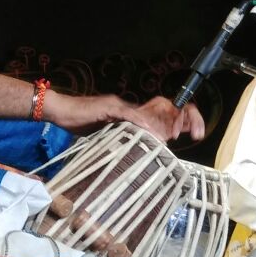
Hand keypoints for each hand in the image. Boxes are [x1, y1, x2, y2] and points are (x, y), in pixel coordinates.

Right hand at [44, 92, 204, 140]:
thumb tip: (136, 150)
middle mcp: (126, 107)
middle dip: (179, 119)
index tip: (185, 134)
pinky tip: (153, 132)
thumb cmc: (78, 123)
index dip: (171, 124)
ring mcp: (118, 106)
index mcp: (127, 114)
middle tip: (195, 131)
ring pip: (147, 114)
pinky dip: (142, 124)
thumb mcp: (104, 135)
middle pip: (158, 111)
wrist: (59, 111)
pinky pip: (129, 115)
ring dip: (163, 125)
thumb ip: (120, 139)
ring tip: (177, 135)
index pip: (154, 117)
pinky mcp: (109, 107)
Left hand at [129, 96, 205, 141]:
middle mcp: (169, 110)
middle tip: (196, 133)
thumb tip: (138, 120)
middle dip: (194, 121)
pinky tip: (195, 135)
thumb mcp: (132, 115)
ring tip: (197, 135)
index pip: (178, 106)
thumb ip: (133, 115)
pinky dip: (193, 129)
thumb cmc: (133, 118)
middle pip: (188, 111)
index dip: (181, 118)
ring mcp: (172, 119)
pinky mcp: (173, 128)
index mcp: (162, 104)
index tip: (177, 131)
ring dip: (196, 125)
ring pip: (190, 118)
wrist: (131, 126)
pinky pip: (188, 126)